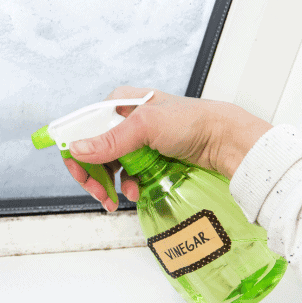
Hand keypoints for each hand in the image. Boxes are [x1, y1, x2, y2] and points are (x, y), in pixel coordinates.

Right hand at [64, 86, 272, 211]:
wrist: (225, 141)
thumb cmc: (192, 121)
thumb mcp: (146, 126)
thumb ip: (110, 140)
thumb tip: (77, 149)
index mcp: (119, 104)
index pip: (84, 128)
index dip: (76, 151)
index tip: (78, 172)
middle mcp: (124, 122)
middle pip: (93, 151)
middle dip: (92, 175)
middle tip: (97, 192)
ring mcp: (135, 142)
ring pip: (108, 167)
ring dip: (109, 185)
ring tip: (116, 197)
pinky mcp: (146, 159)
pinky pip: (125, 176)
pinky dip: (126, 187)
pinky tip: (134, 191)